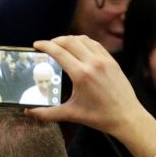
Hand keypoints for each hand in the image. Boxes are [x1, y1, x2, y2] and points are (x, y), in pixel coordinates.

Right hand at [27, 36, 155, 156]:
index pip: (59, 52)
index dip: (45, 46)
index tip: (36, 45)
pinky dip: (84, 43)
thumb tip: (28, 112)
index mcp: (81, 74)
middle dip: (56, 40)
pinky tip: (79, 49)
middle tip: (47, 45)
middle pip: (70, 41)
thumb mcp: (71, 114)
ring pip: (84, 40)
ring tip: (61, 45)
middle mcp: (93, 63)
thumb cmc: (99, 117)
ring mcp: (105, 60)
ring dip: (70, 39)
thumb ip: (47, 113)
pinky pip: (96, 45)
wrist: (126, 117)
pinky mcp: (112, 61)